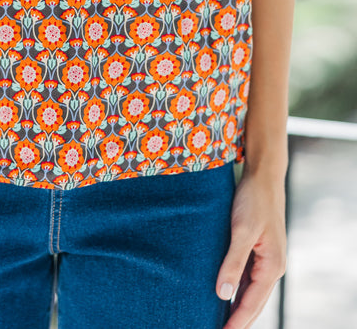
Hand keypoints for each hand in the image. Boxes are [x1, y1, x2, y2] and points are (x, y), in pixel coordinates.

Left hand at [216, 167, 286, 328]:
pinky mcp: (257, 249)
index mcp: (272, 266)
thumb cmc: (253, 200)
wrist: (262, 176)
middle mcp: (271, 266)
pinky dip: (235, 288)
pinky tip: (222, 295)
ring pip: (248, 290)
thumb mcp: (241, 231)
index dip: (237, 322)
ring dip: (235, 305)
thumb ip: (233, 263)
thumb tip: (223, 294)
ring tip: (217, 320)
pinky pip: (246, 276)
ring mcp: (265, 258)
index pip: (252, 304)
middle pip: (253, 302)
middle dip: (237, 319)